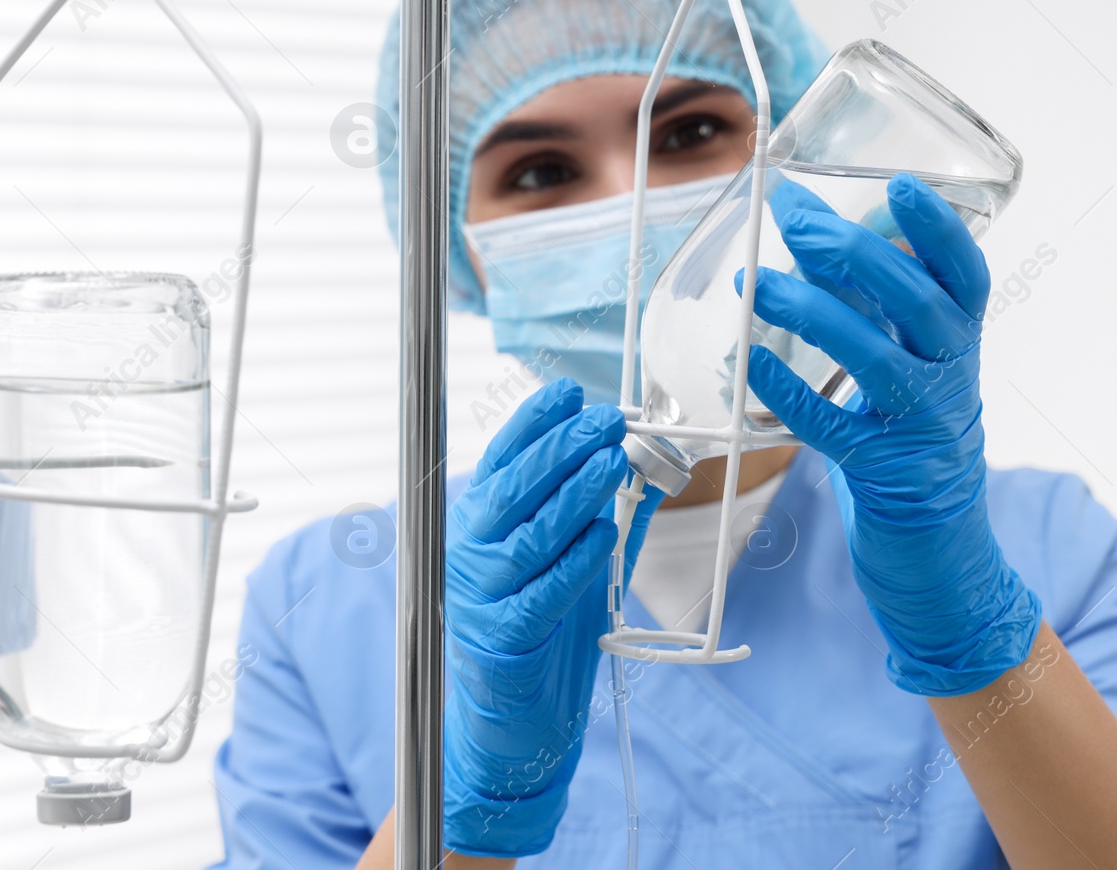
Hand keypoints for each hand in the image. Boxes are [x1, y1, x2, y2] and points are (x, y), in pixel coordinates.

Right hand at [443, 379, 660, 855]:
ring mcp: (481, 596)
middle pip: (513, 489)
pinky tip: (605, 533)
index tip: (569, 391)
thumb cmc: (538, 632)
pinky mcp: (505, 638)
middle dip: (561, 448)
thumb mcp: (565, 562)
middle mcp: (468, 554)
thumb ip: (598, 515)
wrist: (508, 724)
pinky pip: (544, 590)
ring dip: (575, 494)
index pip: (498, 459)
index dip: (532, 421)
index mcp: (475, 526)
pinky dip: (577, 559)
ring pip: (531, 534)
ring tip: (612, 462)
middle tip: (605, 419)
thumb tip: (648, 466)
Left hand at [736, 172, 1040, 695]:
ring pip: (877, 359)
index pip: (965, 278)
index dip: (939, 231)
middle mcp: (954, 382)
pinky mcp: (888, 476)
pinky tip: (754, 367)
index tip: (901, 184)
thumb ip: (871, 311)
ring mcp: (924, 431)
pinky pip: (835, 429)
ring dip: (816, 314)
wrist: (944, 558)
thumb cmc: (911, 447)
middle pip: (918, 304)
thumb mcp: (904, 371)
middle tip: (796, 221)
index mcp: (960, 349)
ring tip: (760, 284)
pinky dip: (793, 395)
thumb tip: (810, 237)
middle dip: (856, 254)